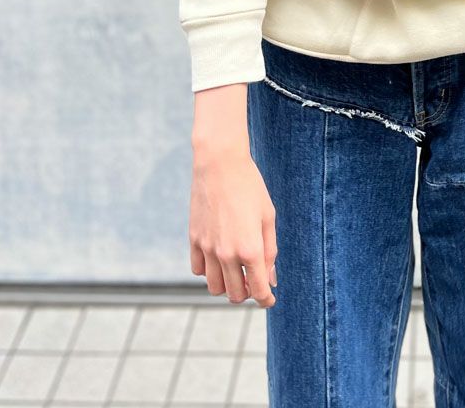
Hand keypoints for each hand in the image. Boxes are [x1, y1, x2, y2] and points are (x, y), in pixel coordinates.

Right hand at [188, 145, 276, 308]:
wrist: (220, 164)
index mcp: (250, 249)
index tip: (269, 299)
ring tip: (236, 270)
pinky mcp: (193, 239)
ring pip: (214, 287)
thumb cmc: (250, 188)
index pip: (258, 290)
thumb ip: (270, 251)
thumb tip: (270, 279)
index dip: (266, 299)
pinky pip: (198, 270)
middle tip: (254, 279)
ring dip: (227, 285)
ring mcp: (207, 248)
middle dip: (247, 292)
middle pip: (235, 294)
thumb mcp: (268, 217)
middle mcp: (226, 253)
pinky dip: (209, 271)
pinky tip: (219, 257)